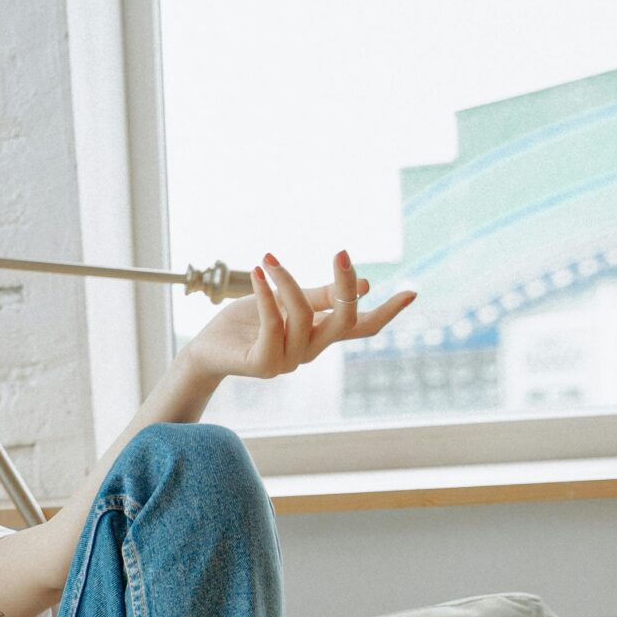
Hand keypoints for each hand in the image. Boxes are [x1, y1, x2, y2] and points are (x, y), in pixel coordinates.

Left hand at [182, 250, 416, 384]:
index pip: (360, 327)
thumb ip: (318, 295)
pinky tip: (258, 272)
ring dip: (287, 282)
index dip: (386, 313)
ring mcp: (287, 362)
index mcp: (318, 335)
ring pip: (302, 316)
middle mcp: (309, 352)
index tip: (412, 294)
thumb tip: (363, 283)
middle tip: (342, 252)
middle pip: (343, 320)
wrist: (204, 349)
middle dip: (344, 286)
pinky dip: (266, 295)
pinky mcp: (262, 364)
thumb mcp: (284, 299)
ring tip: (268, 260)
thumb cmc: (244, 322)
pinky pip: (272, 323)